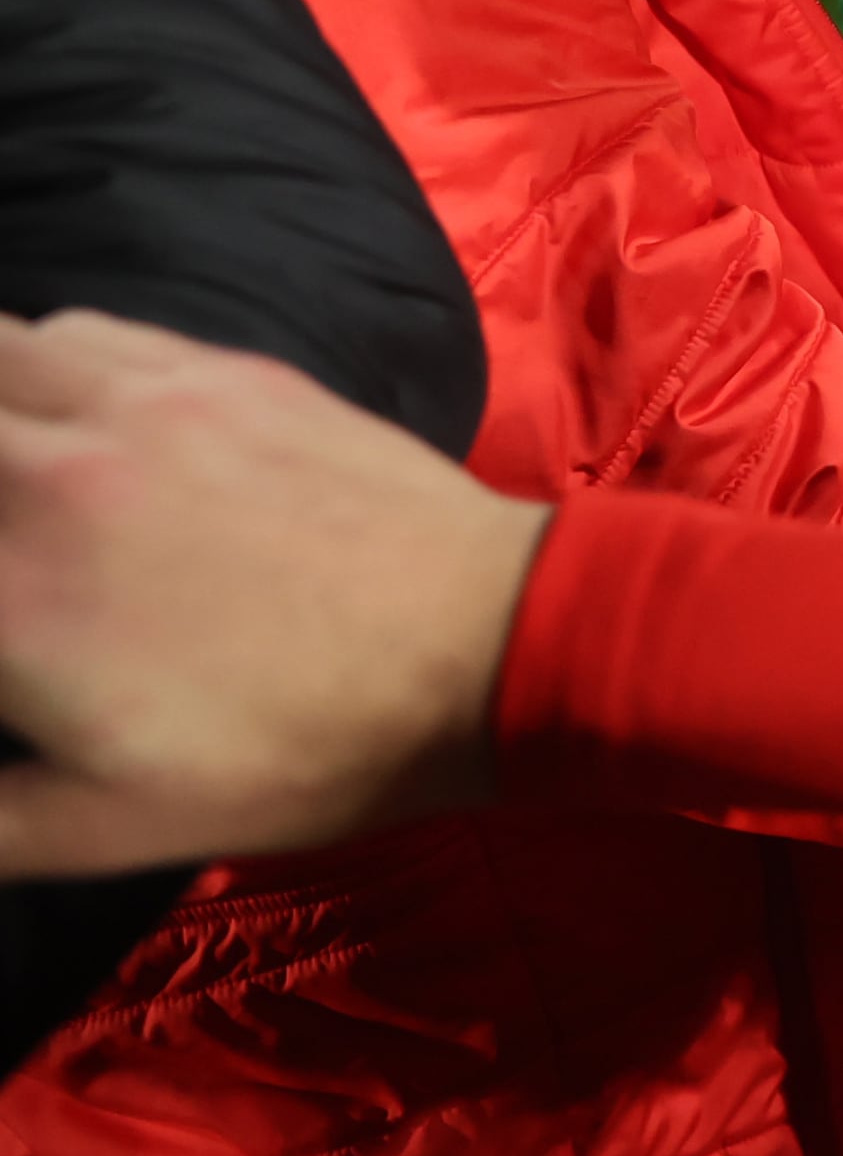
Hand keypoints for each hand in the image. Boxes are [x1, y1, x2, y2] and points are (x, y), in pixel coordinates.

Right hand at [0, 313, 543, 878]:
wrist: (482, 647)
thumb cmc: (296, 752)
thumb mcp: (97, 825)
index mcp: (5, 590)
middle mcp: (45, 471)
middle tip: (6, 551)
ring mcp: (138, 403)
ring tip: (9, 469)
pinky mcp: (220, 371)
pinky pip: (74, 329)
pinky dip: (29, 360)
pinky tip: (43, 410)